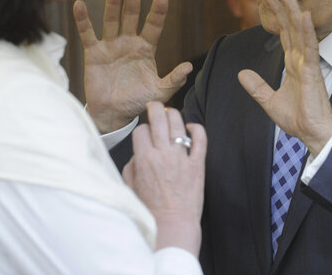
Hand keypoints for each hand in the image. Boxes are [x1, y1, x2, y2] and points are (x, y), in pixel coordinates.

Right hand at [74, 0, 192, 132]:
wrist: (113, 114)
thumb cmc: (137, 101)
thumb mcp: (158, 92)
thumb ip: (173, 80)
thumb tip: (189, 67)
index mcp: (146, 48)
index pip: (153, 26)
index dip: (157, 12)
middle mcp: (128, 42)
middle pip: (131, 15)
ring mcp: (110, 46)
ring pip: (111, 20)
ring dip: (112, 3)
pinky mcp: (93, 53)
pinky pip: (88, 34)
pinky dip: (83, 20)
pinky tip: (79, 5)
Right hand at [122, 102, 206, 254]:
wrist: (172, 224)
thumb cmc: (150, 210)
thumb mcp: (131, 188)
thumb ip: (131, 166)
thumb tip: (138, 153)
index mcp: (144, 160)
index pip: (141, 131)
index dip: (141, 129)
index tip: (143, 133)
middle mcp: (163, 155)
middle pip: (158, 120)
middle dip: (155, 108)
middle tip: (154, 106)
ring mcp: (182, 159)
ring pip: (178, 125)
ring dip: (173, 114)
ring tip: (170, 112)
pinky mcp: (198, 165)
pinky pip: (200, 140)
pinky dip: (197, 129)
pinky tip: (192, 127)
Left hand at [237, 0, 331, 155]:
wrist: (312, 134)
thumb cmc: (298, 119)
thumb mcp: (269, 102)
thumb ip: (257, 87)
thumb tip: (241, 74)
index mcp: (292, 66)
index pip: (284, 36)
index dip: (278, 17)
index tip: (271, 0)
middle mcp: (301, 61)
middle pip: (292, 28)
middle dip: (286, 7)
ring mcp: (307, 65)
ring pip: (300, 32)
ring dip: (294, 11)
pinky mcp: (313, 73)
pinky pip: (309, 48)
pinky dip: (306, 32)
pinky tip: (304, 16)